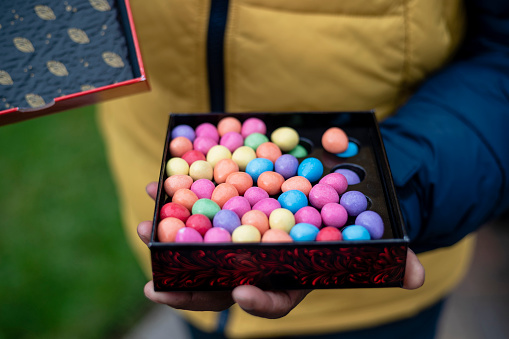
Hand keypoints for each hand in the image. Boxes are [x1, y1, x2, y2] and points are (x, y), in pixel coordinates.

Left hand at [138, 182, 424, 318]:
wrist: (329, 191)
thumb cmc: (345, 220)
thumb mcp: (368, 236)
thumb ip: (389, 256)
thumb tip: (417, 273)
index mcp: (289, 274)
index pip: (273, 299)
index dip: (257, 301)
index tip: (241, 293)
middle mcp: (258, 261)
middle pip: (221, 283)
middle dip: (189, 288)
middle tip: (159, 288)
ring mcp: (238, 237)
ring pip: (200, 248)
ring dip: (170, 242)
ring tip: (146, 229)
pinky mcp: (227, 209)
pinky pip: (197, 209)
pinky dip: (177, 198)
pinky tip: (157, 182)